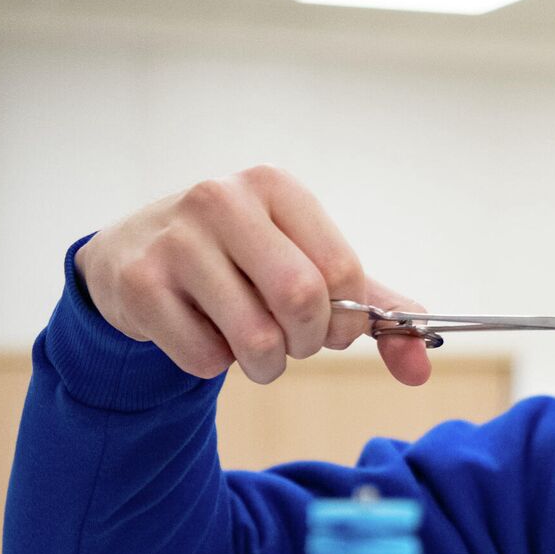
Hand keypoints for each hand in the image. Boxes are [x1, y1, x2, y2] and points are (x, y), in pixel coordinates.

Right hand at [73, 164, 430, 385]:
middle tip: (293, 342)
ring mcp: (175, 239)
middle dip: (307, 342)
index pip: (341, 269)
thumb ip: (372, 310)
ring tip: (252, 347)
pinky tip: (200, 331)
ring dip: (265, 363)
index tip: (330, 327)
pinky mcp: (138, 282)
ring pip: (255, 337)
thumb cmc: (241, 262)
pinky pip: (205, 356)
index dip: (346, 318)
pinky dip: (215, 363)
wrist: (133, 255)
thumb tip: (422, 366)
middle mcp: (222, 199)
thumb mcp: (307, 267)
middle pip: (302, 299)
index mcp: (275, 187)